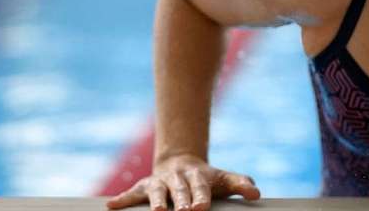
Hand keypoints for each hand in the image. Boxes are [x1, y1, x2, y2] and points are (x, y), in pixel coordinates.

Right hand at [105, 154, 259, 210]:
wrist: (183, 162)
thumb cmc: (206, 179)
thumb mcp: (224, 179)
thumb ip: (241, 184)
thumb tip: (256, 193)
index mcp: (199, 176)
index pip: (201, 189)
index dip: (201, 198)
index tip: (201, 208)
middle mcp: (178, 178)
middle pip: (179, 191)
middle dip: (180, 201)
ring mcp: (160, 181)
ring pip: (156, 191)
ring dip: (155, 201)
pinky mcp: (144, 186)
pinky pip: (132, 192)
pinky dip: (122, 198)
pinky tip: (111, 205)